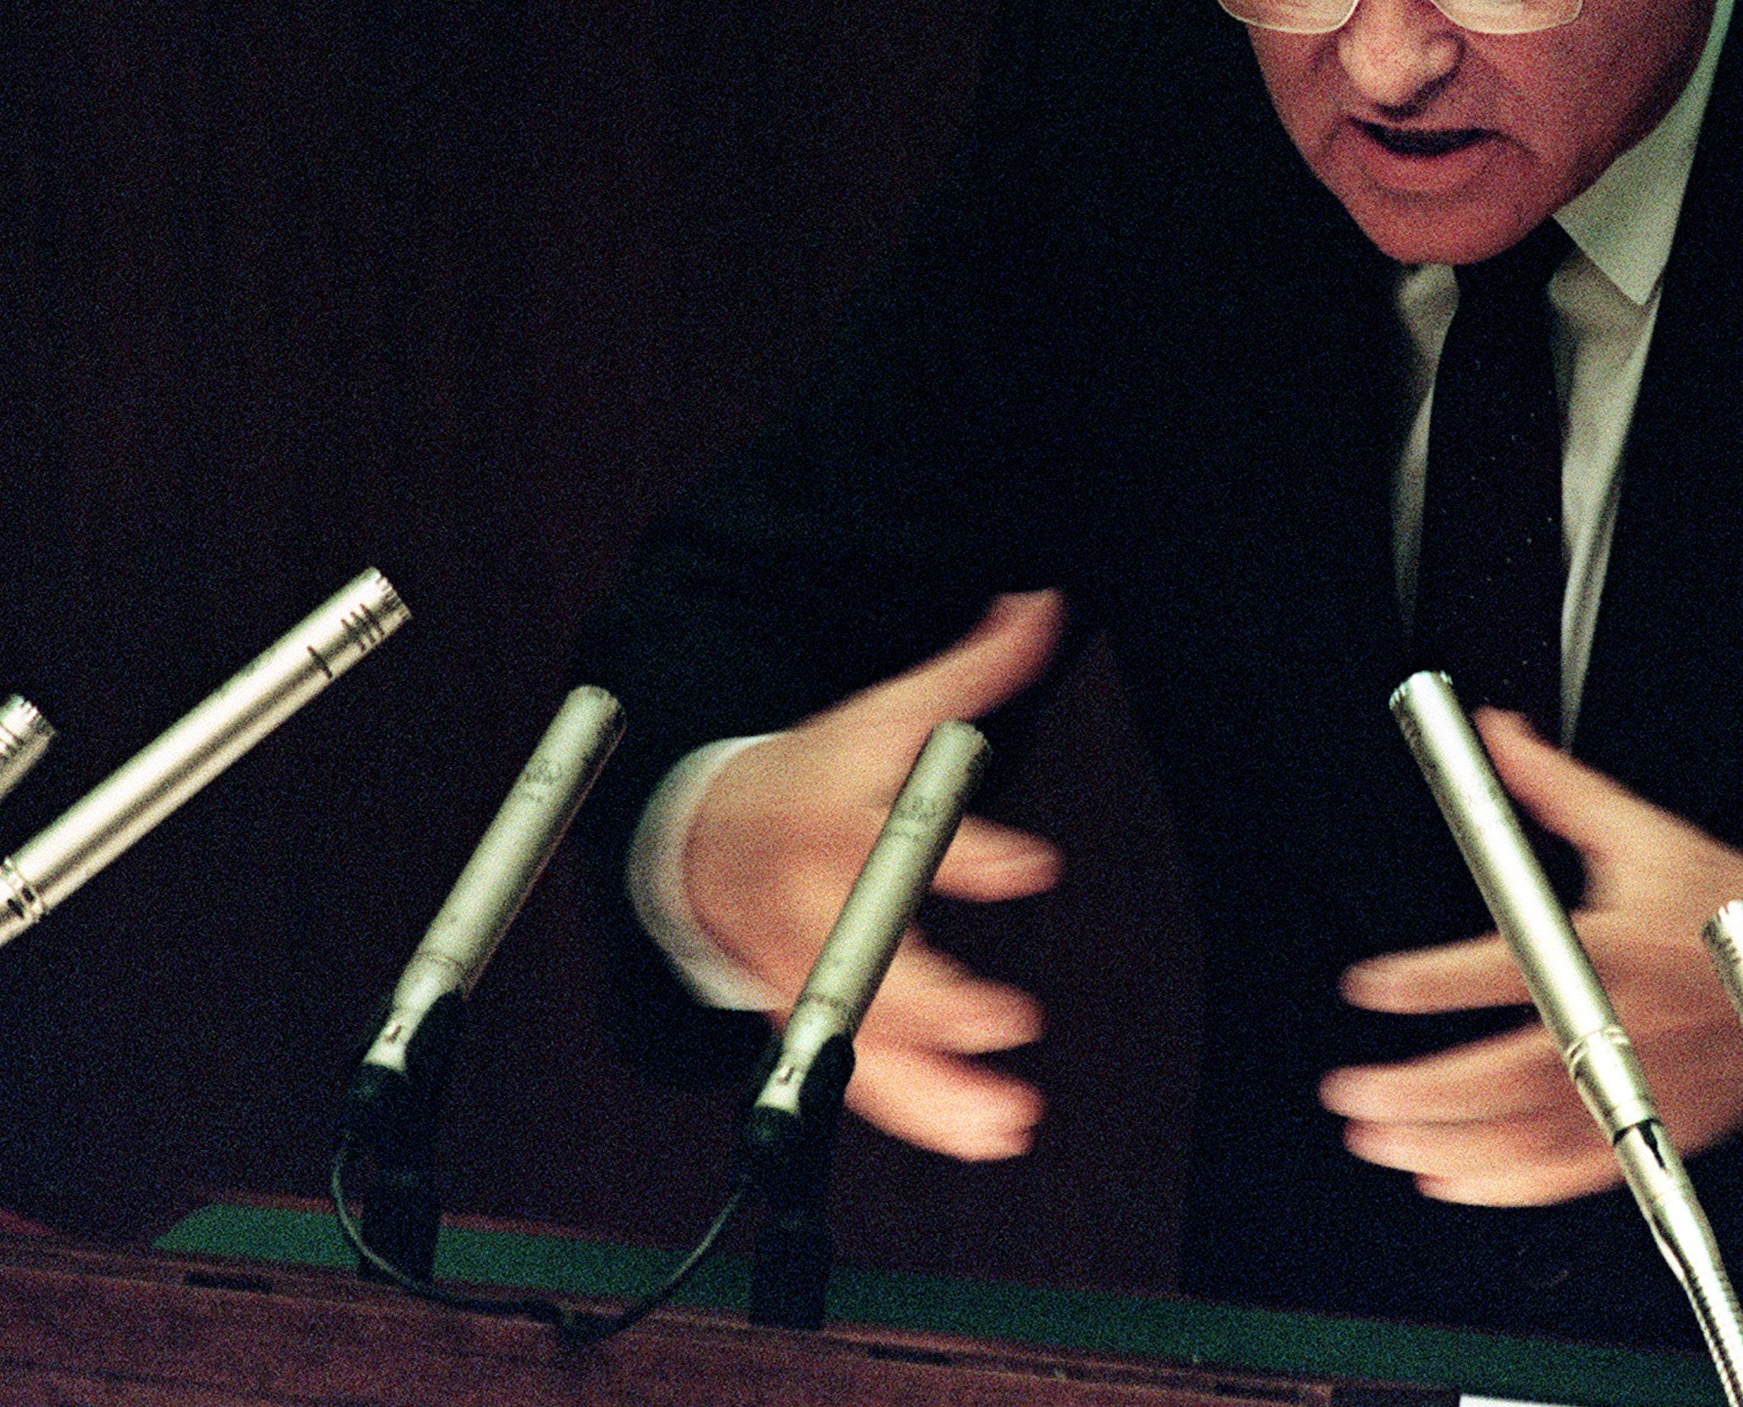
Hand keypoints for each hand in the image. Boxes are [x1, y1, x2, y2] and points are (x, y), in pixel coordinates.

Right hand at [683, 590, 1065, 1159]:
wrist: (702, 836)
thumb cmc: (810, 776)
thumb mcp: (884, 714)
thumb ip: (968, 673)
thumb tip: (1040, 607)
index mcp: (832, 822)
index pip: (896, 836)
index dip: (967, 854)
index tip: (1030, 865)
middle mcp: (812, 907)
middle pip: (863, 960)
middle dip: (931, 1000)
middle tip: (1003, 1019)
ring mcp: (801, 973)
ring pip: (857, 1041)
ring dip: (928, 1089)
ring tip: (1004, 1117)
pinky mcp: (805, 1021)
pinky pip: (856, 1079)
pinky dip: (916, 1113)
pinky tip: (978, 1134)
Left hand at [1320, 706, 1742, 1204]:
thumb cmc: (1726, 908)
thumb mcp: (1644, 831)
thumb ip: (1556, 788)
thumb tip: (1497, 736)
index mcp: (1613, 949)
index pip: (1511, 967)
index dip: (1434, 981)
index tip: (1371, 986)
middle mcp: (1624, 1025)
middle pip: (1510, 1072)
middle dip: (1422, 1090)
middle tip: (1354, 1092)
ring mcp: (1641, 1086)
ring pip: (1533, 1134)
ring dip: (1448, 1144)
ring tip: (1380, 1140)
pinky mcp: (1656, 1130)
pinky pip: (1575, 1173)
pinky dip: (1509, 1185)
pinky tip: (1450, 1177)